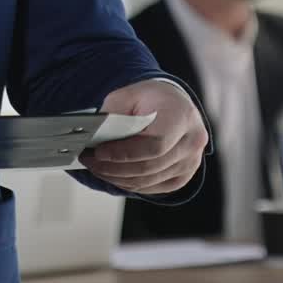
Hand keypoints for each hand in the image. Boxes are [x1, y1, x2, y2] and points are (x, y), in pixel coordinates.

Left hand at [84, 79, 207, 194]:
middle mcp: (192, 141)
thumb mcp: (129, 95)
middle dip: (114, 168)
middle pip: (150, 166)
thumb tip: (94, 137)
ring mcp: (191, 161)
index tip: (99, 152)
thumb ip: (113, 113)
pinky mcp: (183, 175)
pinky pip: (152, 187)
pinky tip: (113, 174)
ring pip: (148, 180)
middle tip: (90, 162)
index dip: (124, 153)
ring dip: (118, 178)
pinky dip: (130, 183)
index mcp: (182, 115)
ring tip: (96, 168)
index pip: (155, 144)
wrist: (173, 104)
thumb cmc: (152, 99)